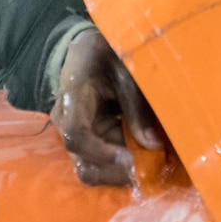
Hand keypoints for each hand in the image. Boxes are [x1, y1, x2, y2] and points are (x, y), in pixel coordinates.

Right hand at [51, 24, 164, 186]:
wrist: (87, 50)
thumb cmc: (106, 52)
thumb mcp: (126, 69)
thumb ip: (137, 106)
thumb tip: (153, 146)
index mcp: (73, 96)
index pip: (76, 135)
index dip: (103, 153)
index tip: (131, 158)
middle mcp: (67, 121)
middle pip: (84, 163)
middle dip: (118, 172)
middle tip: (150, 166)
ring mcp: (74, 135)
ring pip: (92, 171)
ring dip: (121, 172)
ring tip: (149, 160)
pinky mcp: (87, 142)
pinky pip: (101, 165)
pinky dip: (122, 166)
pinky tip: (143, 156)